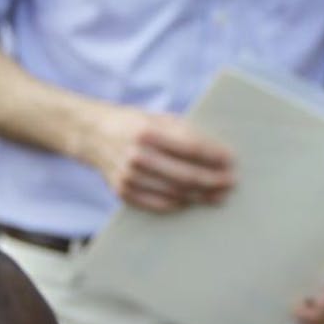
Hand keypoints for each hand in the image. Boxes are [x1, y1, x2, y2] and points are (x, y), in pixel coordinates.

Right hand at [78, 102, 234, 212]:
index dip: (215, 156)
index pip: (191, 148)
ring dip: (201, 196)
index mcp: (147, 132)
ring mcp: (128, 176)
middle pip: (186, 175)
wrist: (92, 133)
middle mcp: (136, 155)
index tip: (232, 161)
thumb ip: (185, 134)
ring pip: (175, 193)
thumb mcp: (158, 119)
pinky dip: (179, 204)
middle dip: (213, 181)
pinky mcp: (123, 192)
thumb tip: (218, 155)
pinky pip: (158, 204)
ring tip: (218, 196)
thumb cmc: (135, 125)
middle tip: (231, 183)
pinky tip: (193, 201)